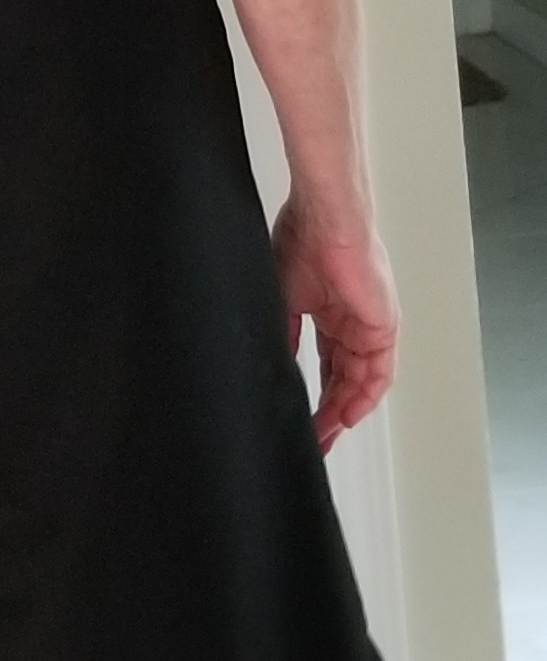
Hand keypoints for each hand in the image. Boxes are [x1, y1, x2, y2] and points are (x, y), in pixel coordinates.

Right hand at [271, 196, 399, 457]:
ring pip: (361, 380)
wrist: (323, 219)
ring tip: (325, 435)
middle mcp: (351, 322)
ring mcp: (369, 325)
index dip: (313, 398)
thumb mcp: (282, 300)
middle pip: (343, 380)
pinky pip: (379, 371)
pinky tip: (348, 415)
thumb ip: (285, 337)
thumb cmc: (300, 241)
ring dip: (344, 410)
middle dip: (328, 414)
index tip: (300, 424)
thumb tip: (276, 369)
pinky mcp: (384, 325)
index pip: (323, 367)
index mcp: (327, 314)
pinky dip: (365, 396)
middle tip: (314, 441)